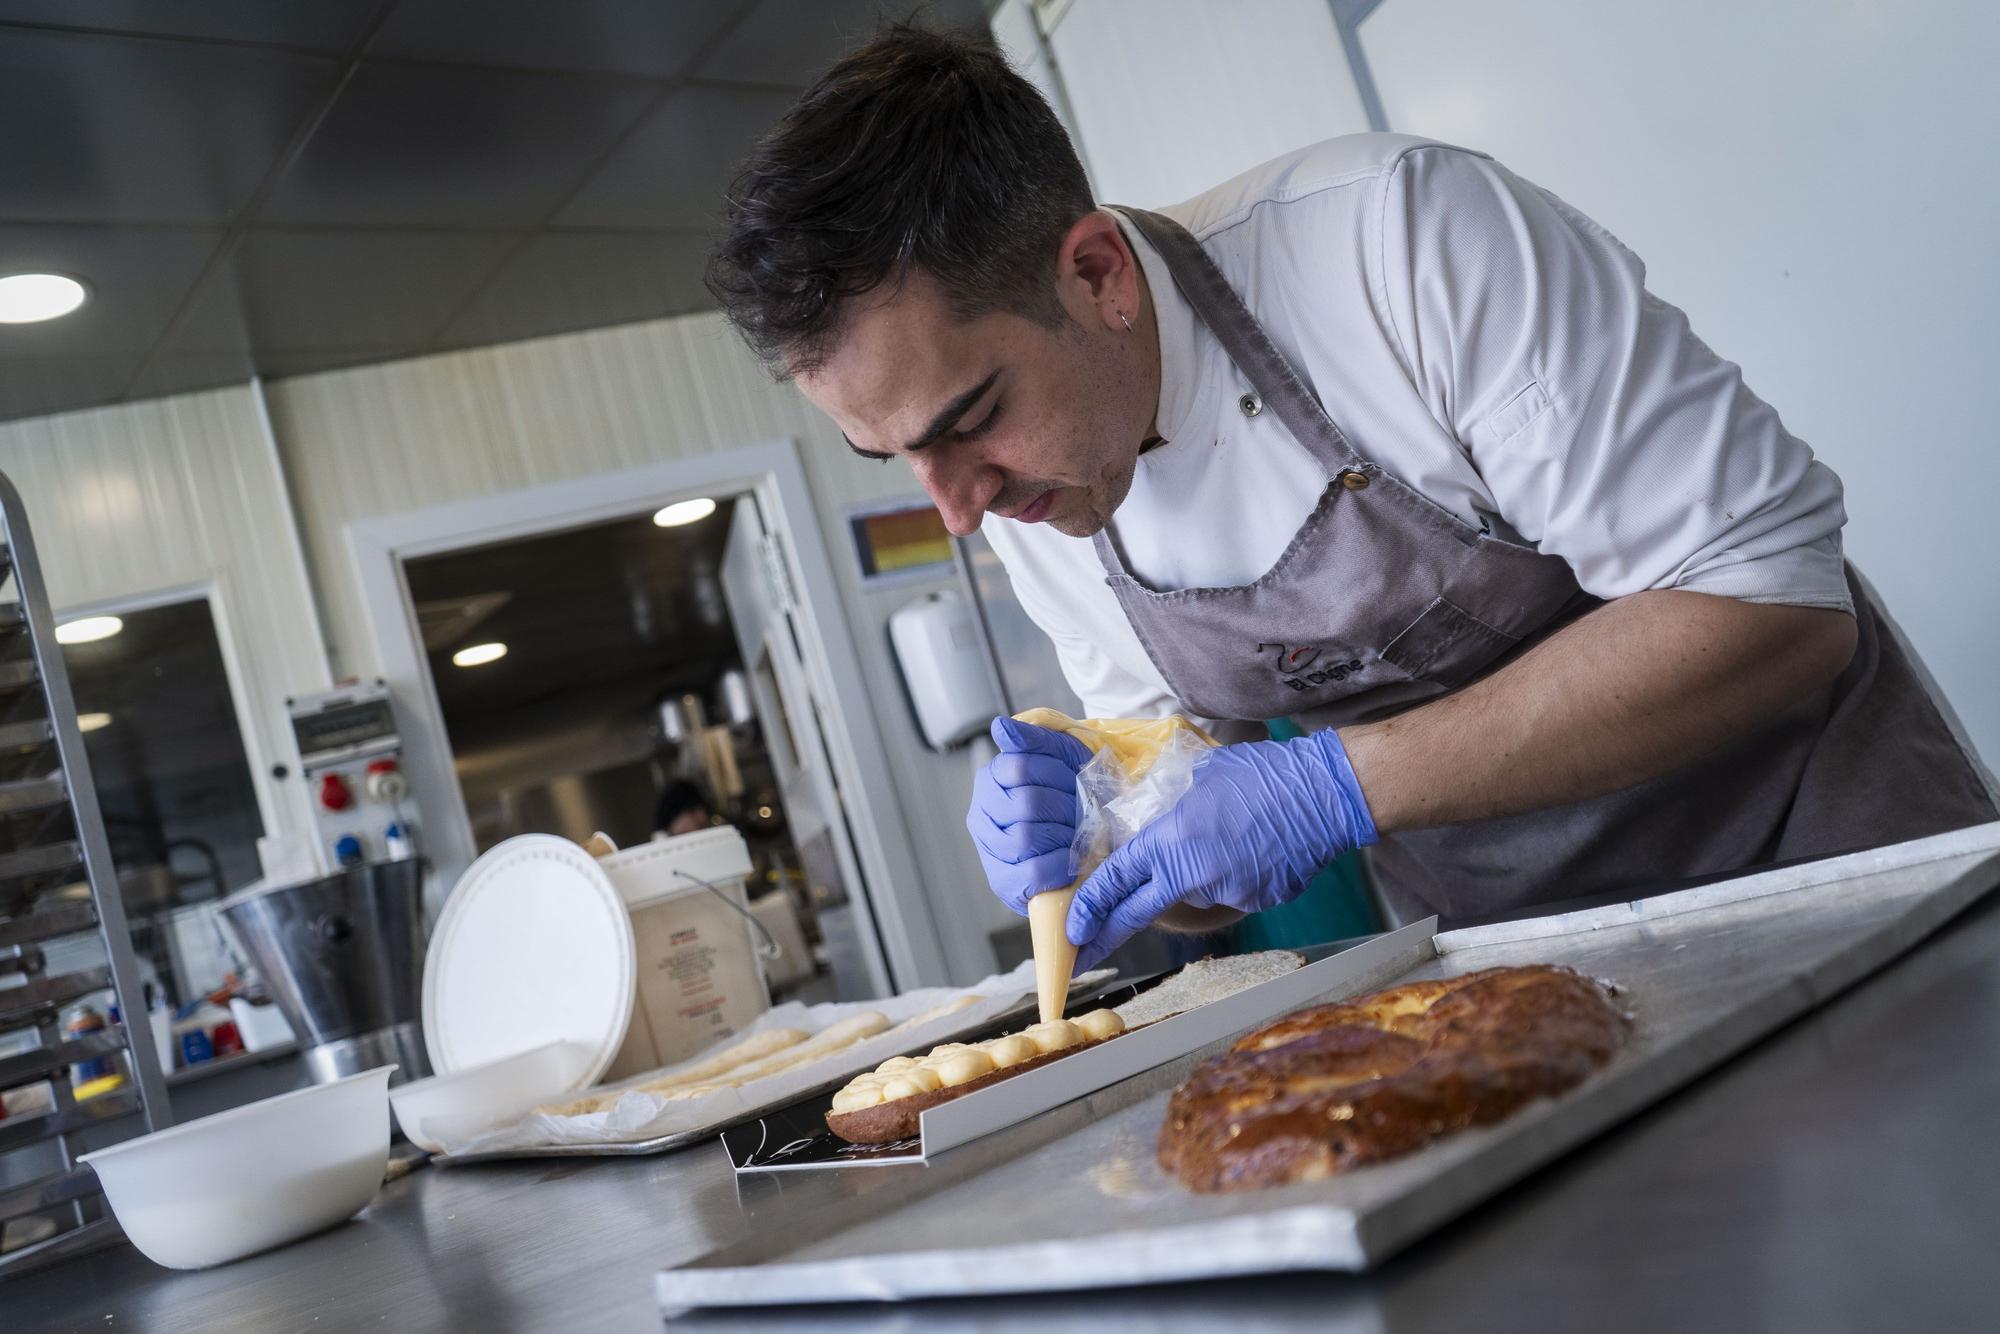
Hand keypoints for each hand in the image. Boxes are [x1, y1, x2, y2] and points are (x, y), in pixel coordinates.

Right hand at [966, 717, 1094, 914]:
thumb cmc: (1073, 793)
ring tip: (1078, 834)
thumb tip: (1001, 727)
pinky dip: (1059, 864)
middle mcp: (981, 813)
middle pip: (1025, 803)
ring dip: (1063, 836)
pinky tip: (1071, 859)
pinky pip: (1032, 871)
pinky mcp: (1003, 882)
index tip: (1075, 779)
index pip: (1019, 766)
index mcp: (991, 778)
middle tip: (1084, 810)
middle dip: (1065, 807)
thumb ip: (1035, 739)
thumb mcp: (1063, 756)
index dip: (1056, 773)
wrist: (1090, 835)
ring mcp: (989, 849)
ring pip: (1024, 838)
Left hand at [1067, 729, 1377, 969]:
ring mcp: (1227, 892)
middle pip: (1137, 913)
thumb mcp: (1199, 776)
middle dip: (1104, 938)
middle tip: (1080, 957)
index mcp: (1172, 839)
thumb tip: (1153, 822)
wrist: (1325, 794)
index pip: (1117, 880)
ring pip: (1193, 891)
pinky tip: (1253, 846)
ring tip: (1228, 835)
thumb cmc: (1263, 774)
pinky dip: (1232, 874)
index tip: (1071, 930)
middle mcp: (1194, 873)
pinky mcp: (1255, 901)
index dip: (1089, 909)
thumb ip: (1169, 808)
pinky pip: (1229, 891)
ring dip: (1196, 874)